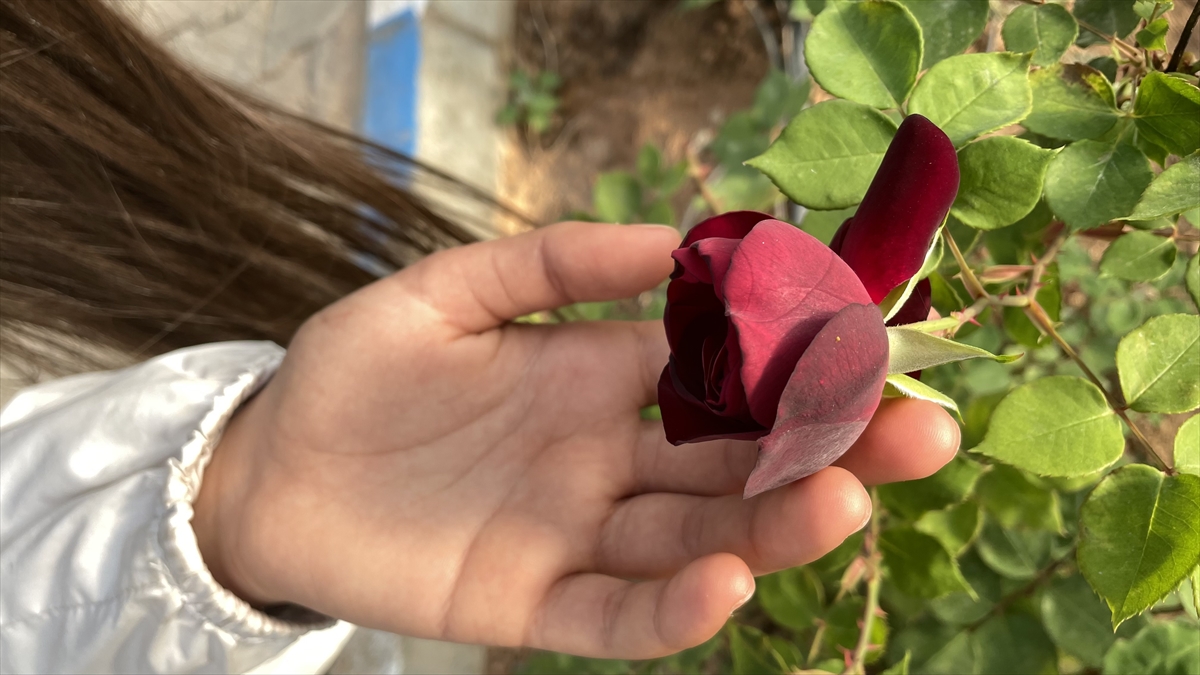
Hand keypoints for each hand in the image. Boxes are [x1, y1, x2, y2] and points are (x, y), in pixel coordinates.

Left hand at [194, 222, 958, 658]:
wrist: (266, 464)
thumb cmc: (356, 372)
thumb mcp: (450, 292)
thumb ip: (555, 264)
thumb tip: (676, 238)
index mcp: (600, 378)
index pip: (721, 374)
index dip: (796, 365)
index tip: (874, 350)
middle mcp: (607, 460)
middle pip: (736, 462)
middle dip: (829, 450)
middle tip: (922, 436)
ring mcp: (574, 535)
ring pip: (697, 537)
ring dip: (773, 524)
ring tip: (844, 502)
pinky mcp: (528, 605)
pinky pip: (615, 616)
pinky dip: (674, 608)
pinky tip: (727, 577)